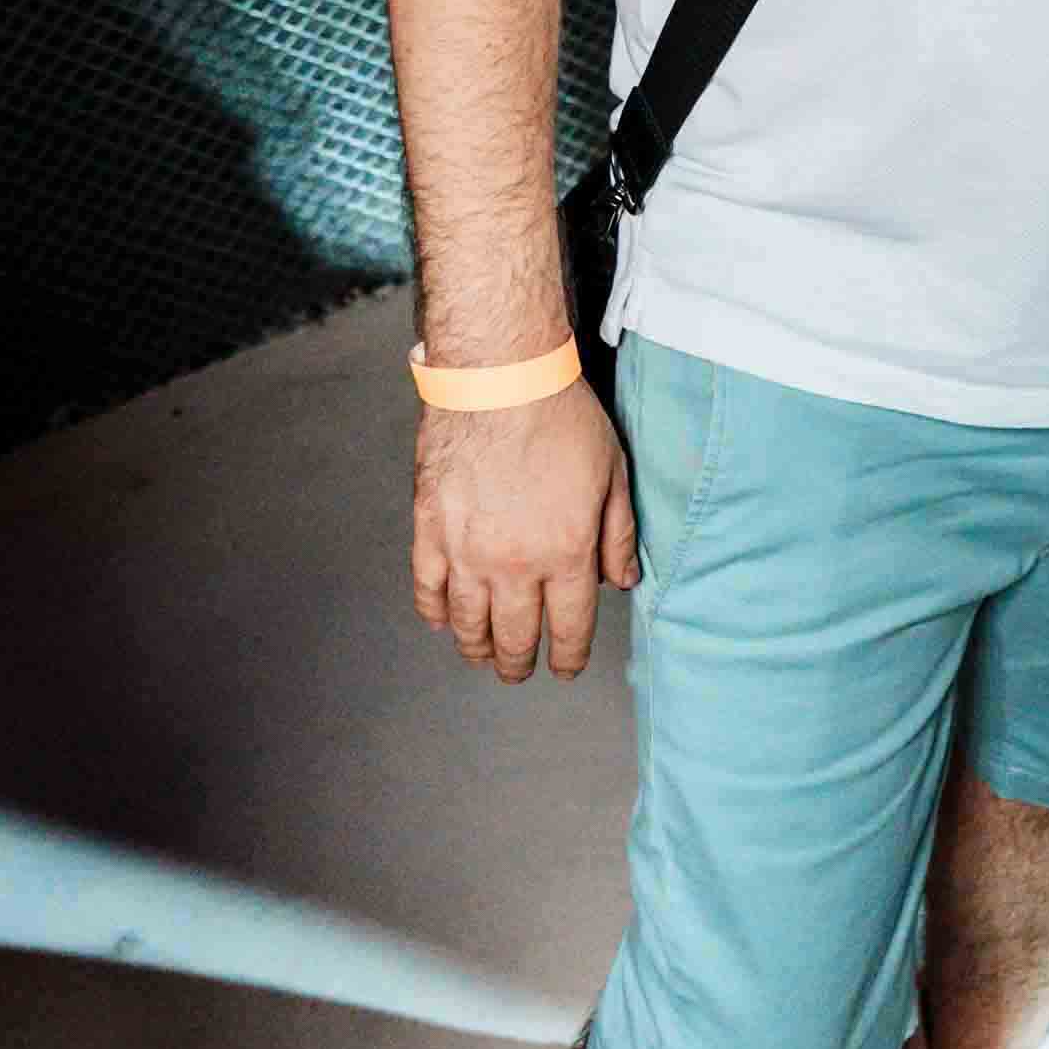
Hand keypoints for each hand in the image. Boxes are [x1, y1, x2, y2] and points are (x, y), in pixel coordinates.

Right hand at [411, 376, 639, 680]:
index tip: (565, 668)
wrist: (500, 377)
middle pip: (514, 635)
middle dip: (519, 662)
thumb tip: (621, 580)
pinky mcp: (429, 529)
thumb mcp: (613, 475)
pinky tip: (442, 620)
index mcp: (565, 553)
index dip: (568, 656)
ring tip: (481, 656)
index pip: (569, 627)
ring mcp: (465, 550)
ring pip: (467, 621)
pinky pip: (426, 587)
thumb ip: (619, 535)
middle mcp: (514, 564)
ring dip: (475, 647)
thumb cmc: (560, 417)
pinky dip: (434, 611)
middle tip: (518, 671)